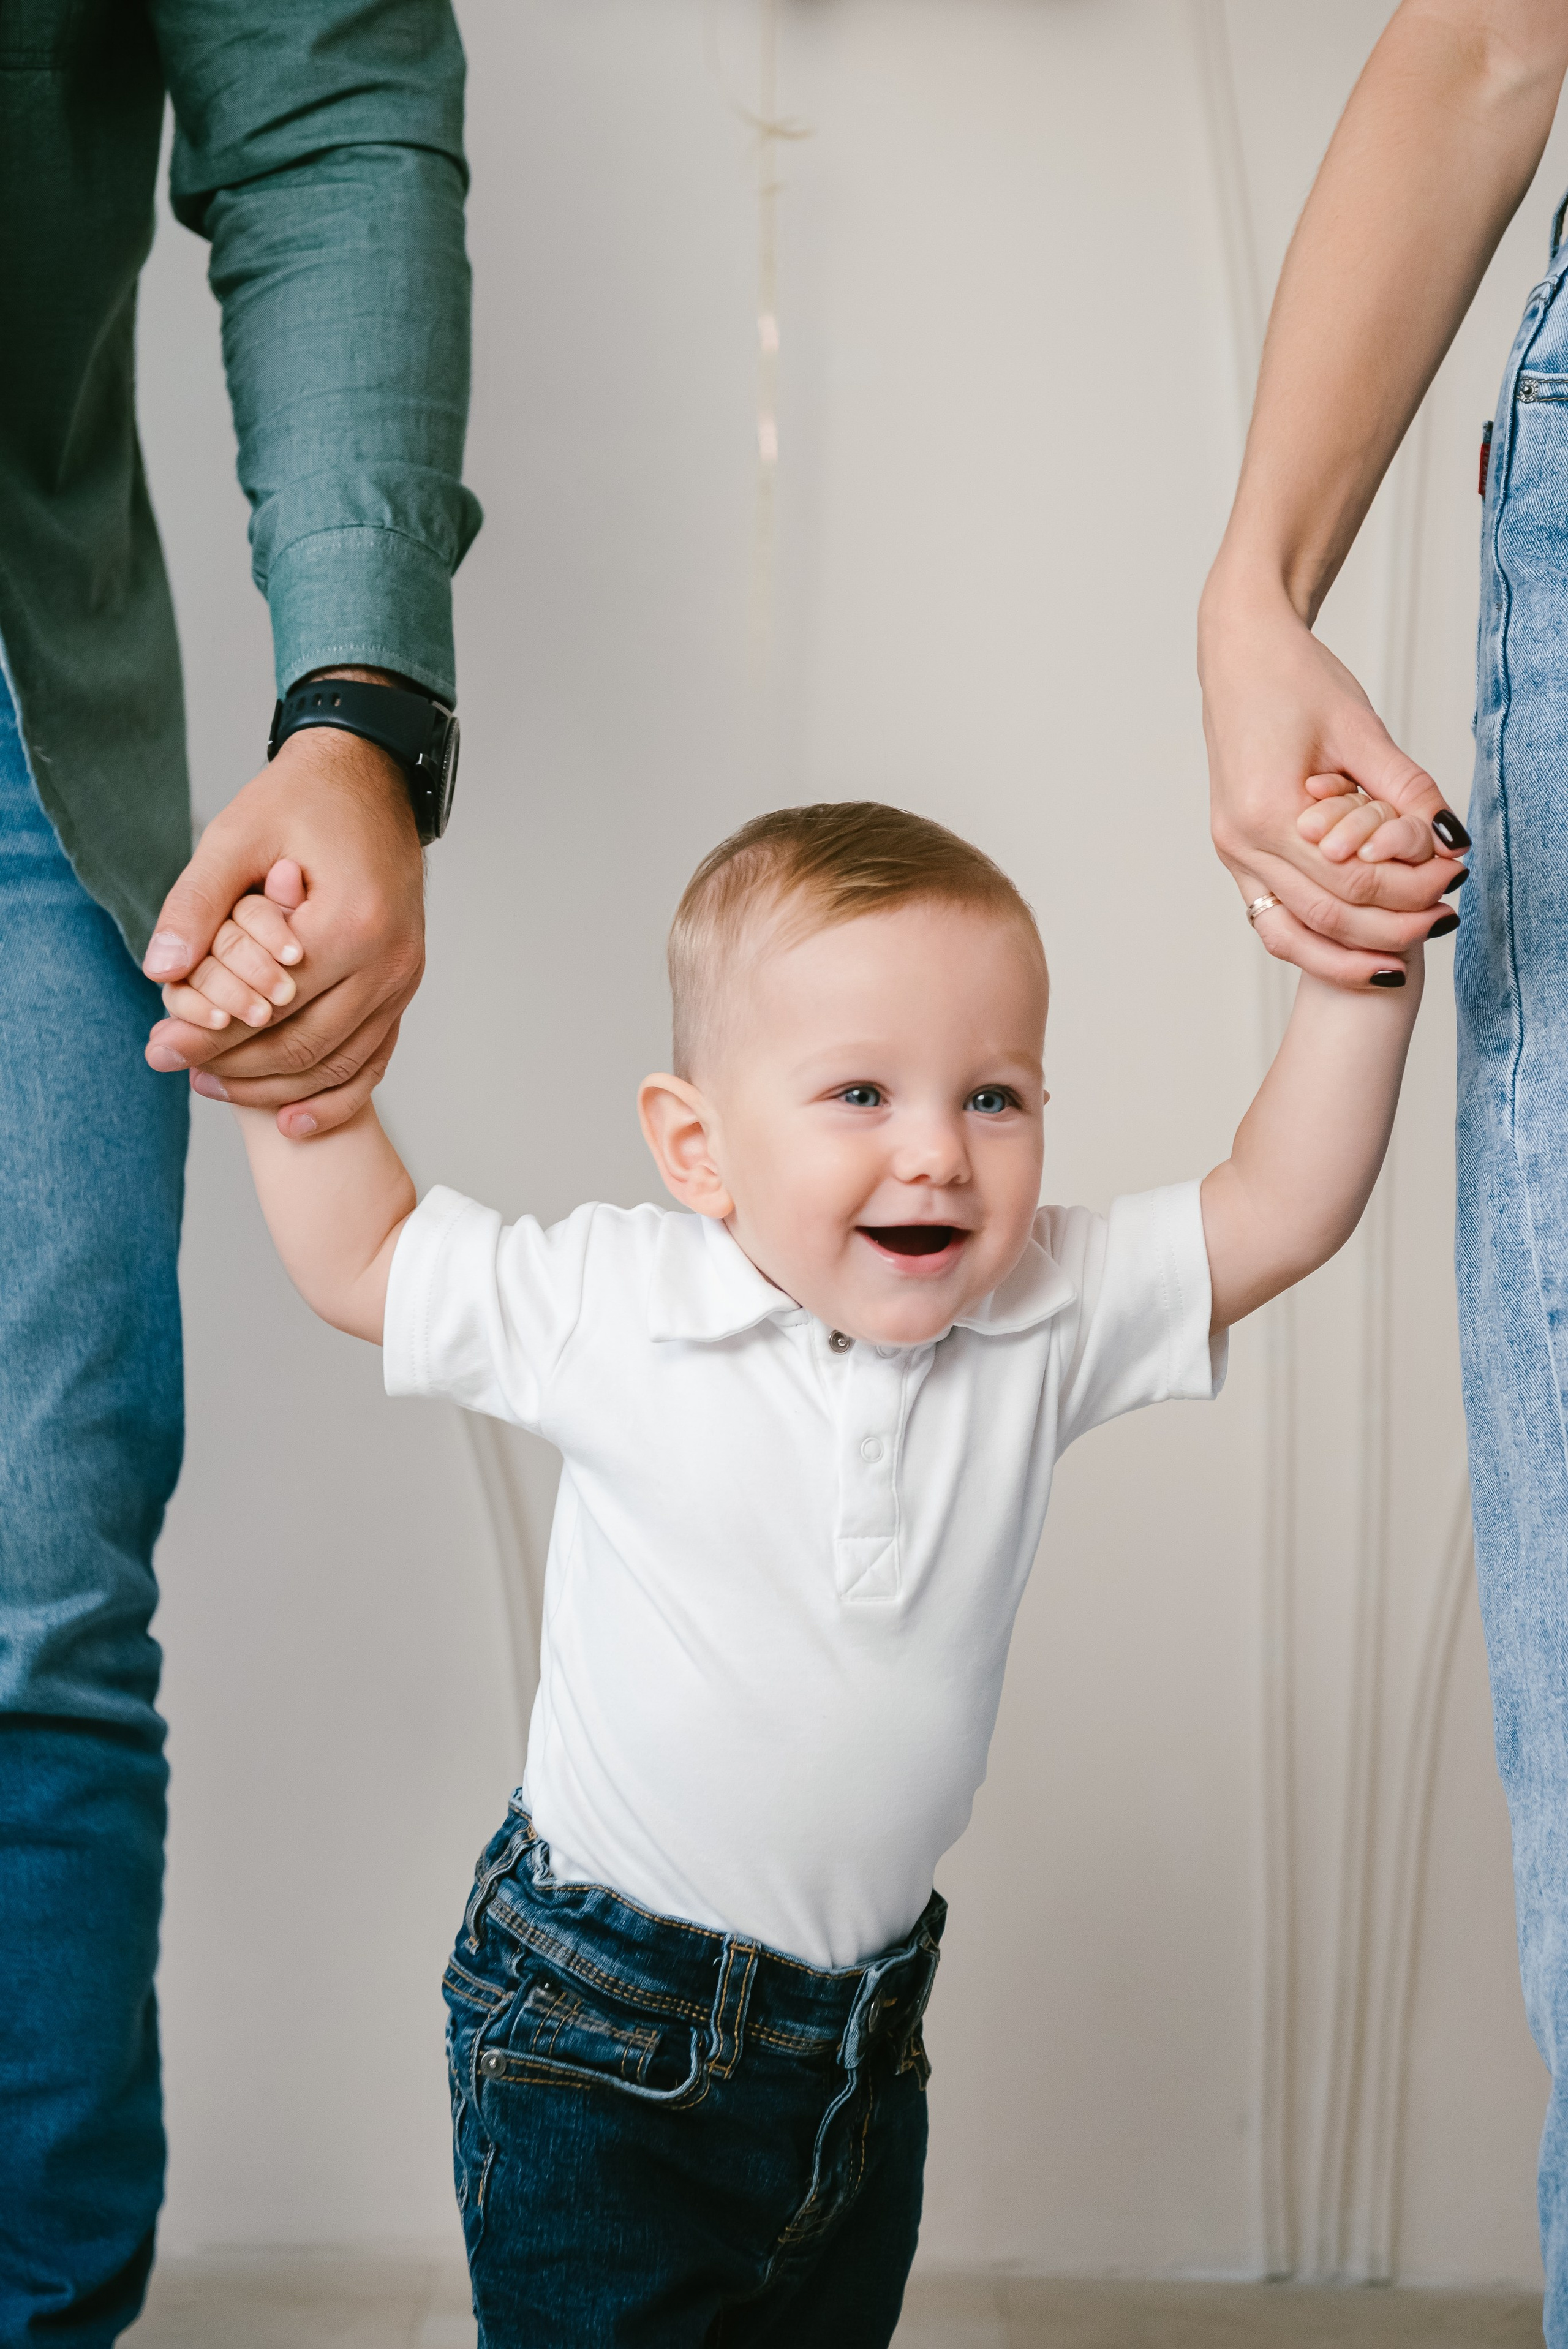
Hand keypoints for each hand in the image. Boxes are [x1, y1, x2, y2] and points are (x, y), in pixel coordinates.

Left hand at [142, 712, 423, 1137]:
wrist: (373, 778)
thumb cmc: (303, 800)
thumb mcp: (238, 834)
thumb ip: (198, 902)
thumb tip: (159, 970)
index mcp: (352, 924)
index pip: (269, 1006)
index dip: (209, 1035)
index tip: (158, 1047)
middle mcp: (389, 962)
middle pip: (303, 1046)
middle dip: (233, 1067)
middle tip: (174, 1067)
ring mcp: (404, 980)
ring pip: (336, 1063)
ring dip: (273, 1087)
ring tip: (210, 1085)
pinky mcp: (405, 988)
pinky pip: (374, 1060)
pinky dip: (334, 1098)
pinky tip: (290, 1121)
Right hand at [1200, 572, 1466, 985]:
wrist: (1240, 655)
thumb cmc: (1294, 680)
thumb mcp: (1360, 729)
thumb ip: (1407, 789)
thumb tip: (1454, 840)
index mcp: (1266, 811)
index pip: (1351, 879)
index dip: (1411, 890)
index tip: (1456, 880)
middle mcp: (1241, 843)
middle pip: (1325, 915)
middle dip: (1389, 929)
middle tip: (1444, 920)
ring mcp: (1232, 853)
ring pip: (1290, 934)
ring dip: (1347, 954)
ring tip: (1400, 959)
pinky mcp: (1236, 853)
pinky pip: (1273, 918)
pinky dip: (1315, 940)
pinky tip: (1357, 945)